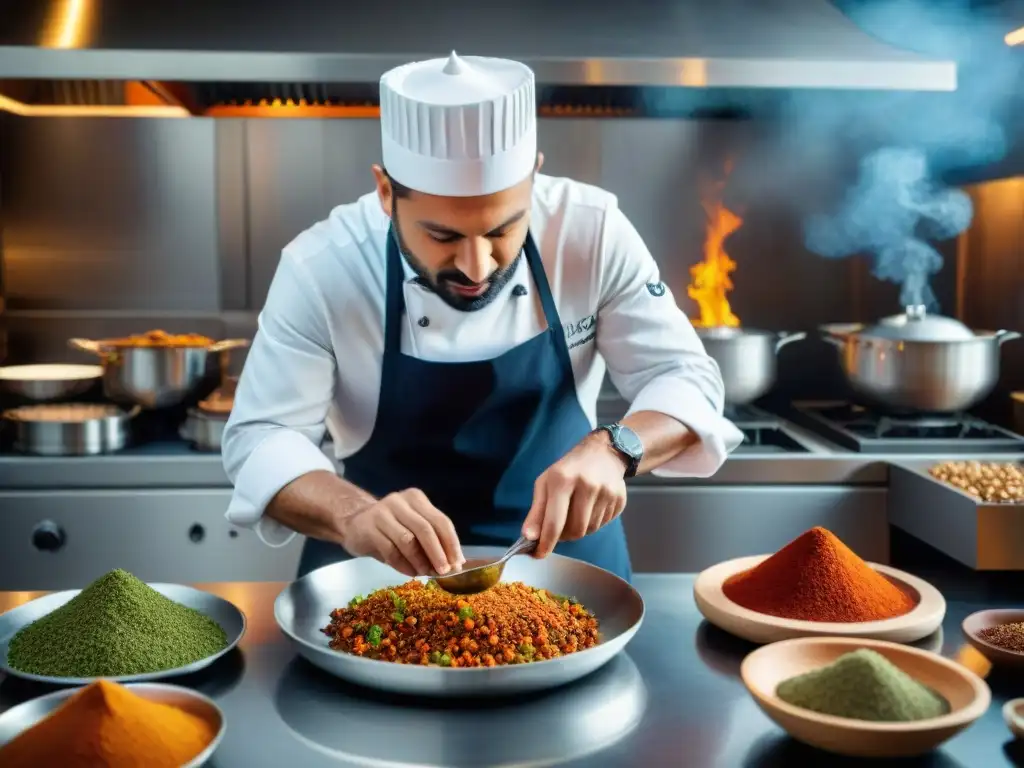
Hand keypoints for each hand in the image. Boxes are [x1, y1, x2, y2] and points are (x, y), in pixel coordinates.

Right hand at [338, 488, 464, 576]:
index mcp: (416, 498)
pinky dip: (403, 565)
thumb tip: (454, 563)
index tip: (457, 563)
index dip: (451, 544)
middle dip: (438, 553)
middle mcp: (400, 501)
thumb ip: (432, 540)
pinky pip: (390, 550)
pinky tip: (410, 573)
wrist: (354, 522)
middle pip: (425, 529)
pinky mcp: (368, 528)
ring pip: (408, 540)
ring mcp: (382, 513)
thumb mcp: (412, 526)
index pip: (440, 521)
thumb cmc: (391, 527)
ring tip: (425, 573)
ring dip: (420, 561)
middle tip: (444, 571)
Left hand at [521, 433, 627, 557]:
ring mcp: (607, 492)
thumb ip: (536, 511)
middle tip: (559, 528)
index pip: (554, 522)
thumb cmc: (568, 469)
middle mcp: (587, 485)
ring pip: (590, 530)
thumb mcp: (546, 483)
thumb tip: (529, 537)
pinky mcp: (620, 499)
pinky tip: (590, 508)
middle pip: (575, 530)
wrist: (603, 452)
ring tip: (575, 513)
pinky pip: (603, 524)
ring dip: (578, 529)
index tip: (539, 554)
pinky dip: (593, 523)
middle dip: (564, 536)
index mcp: (563, 479)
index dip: (546, 543)